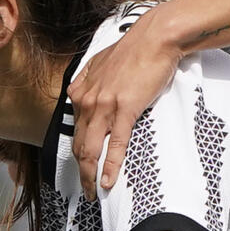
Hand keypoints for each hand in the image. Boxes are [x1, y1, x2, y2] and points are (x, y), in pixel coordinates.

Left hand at [66, 24, 181, 195]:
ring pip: (91, 149)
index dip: (77, 153)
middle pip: (79, 145)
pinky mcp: (125, 110)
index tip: (82, 166)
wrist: (154, 38)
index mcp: (81, 91)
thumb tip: (82, 92)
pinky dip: (110, 166)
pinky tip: (108, 180)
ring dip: (90, 175)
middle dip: (80, 172)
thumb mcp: (101, 64)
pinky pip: (115, 144)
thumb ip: (89, 81)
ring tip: (94, 192)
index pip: (74, 130)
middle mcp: (87, 100)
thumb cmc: (135, 50)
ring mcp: (104, 106)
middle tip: (86, 189)